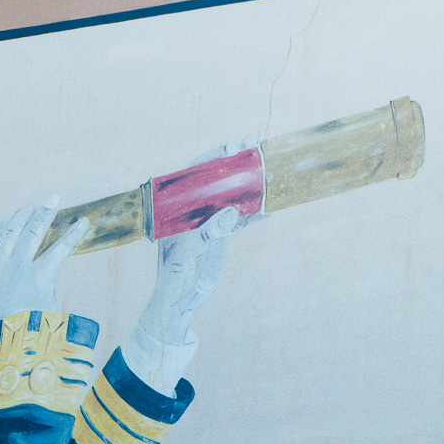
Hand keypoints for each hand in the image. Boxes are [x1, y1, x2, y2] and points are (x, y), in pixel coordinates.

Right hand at [0, 197, 88, 325]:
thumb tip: (7, 269)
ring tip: (54, 200)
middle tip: (38, 205)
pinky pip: (58, 249)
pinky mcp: (40, 277)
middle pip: (11, 228)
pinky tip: (83, 224)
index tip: (6, 219)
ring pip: (31, 231)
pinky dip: (72, 235)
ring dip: (44, 213)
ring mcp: (17, 269)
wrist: (12, 347)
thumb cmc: (3, 328)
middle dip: (25, 213)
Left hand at [138, 140, 255, 343]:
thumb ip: (206, 234)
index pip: (195, 174)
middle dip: (236, 160)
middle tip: (255, 141)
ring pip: (232, 193)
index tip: (231, 146)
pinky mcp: (222, 234)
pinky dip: (256, 211)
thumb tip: (230, 212)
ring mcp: (209, 220)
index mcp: (176, 206)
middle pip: (217, 177)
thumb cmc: (173, 277)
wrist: (179, 301)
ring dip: (250, 181)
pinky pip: (242, 217)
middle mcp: (193, 208)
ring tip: (269, 165)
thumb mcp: (186, 254)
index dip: (214, 157)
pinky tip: (271, 205)